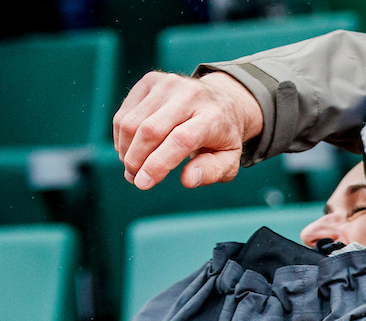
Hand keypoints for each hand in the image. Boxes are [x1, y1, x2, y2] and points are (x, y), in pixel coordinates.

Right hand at [113, 71, 263, 189]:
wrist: (223, 100)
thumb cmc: (223, 137)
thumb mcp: (230, 160)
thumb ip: (212, 172)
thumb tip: (187, 180)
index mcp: (214, 117)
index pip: (181, 140)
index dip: (158, 163)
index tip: (143, 183)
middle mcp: (190, 95)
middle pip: (151, 130)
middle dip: (136, 160)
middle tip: (135, 179)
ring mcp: (168, 84)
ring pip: (132, 122)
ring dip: (126, 150)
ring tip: (133, 168)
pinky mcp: (150, 81)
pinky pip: (125, 113)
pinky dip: (122, 137)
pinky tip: (131, 149)